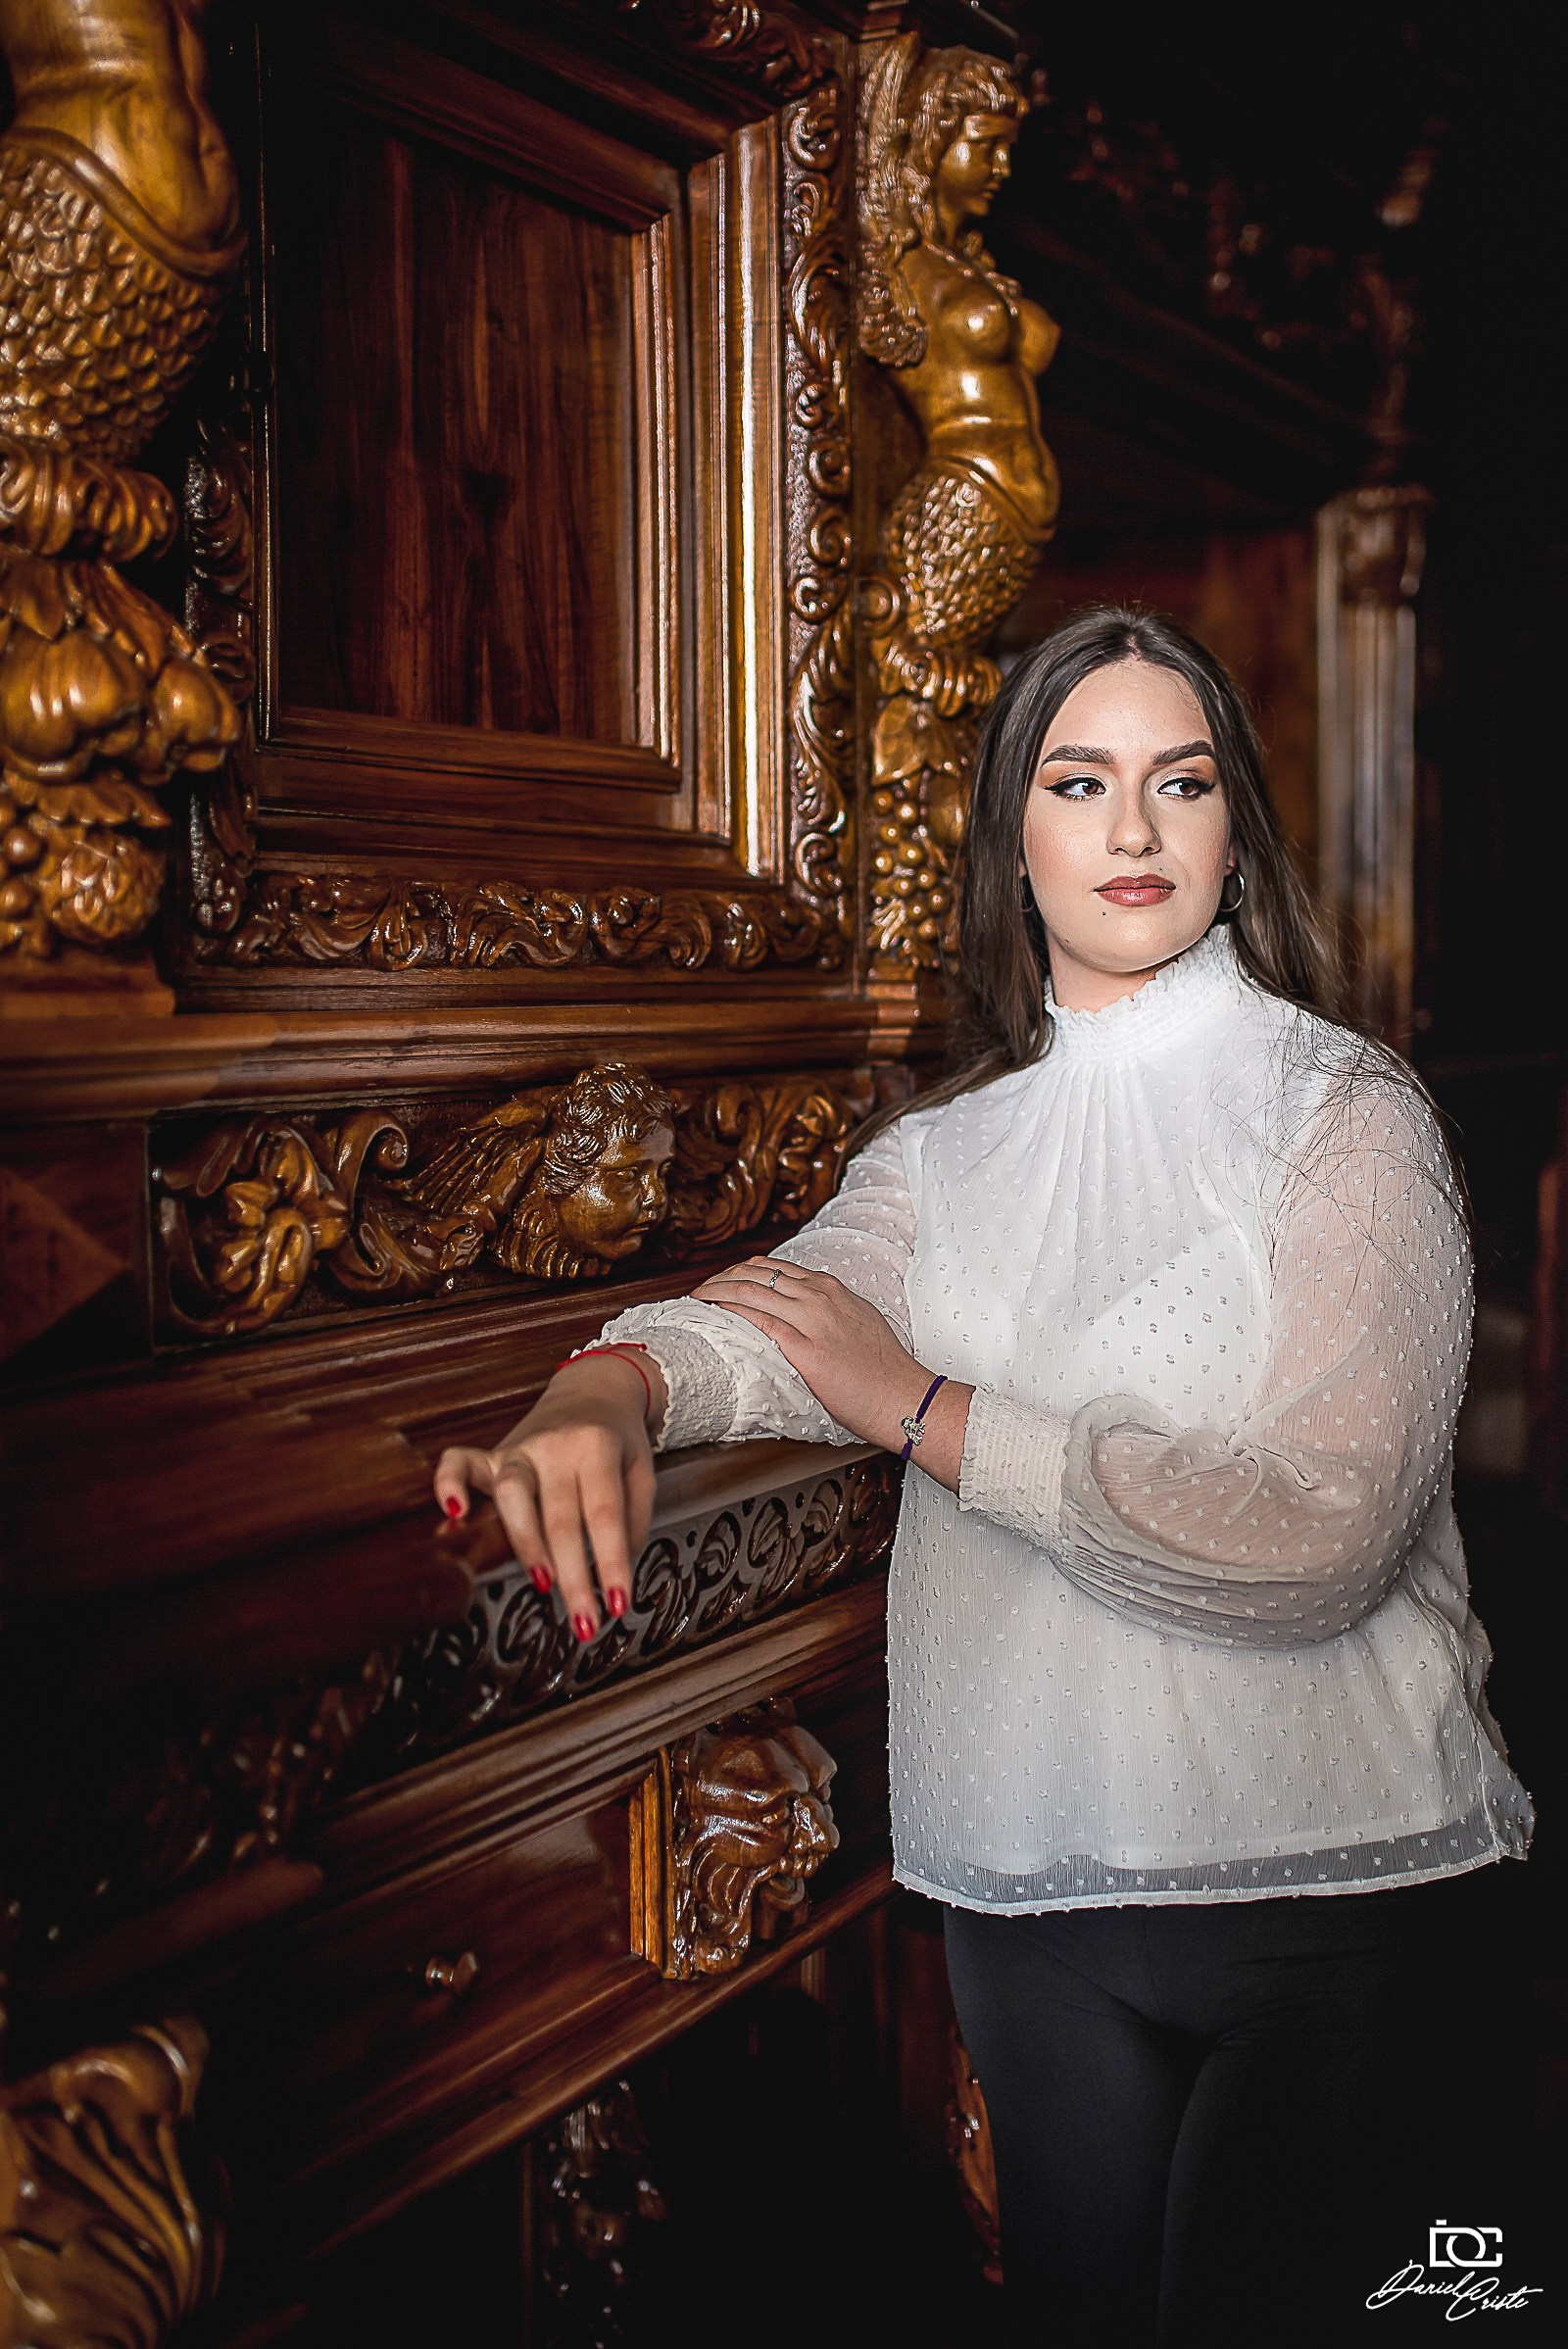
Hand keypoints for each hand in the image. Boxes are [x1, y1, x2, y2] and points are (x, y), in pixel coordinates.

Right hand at [431, 1353, 666, 1641]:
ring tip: (543, 1585)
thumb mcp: (642, 1469)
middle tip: (585, 1622)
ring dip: (527, 1545)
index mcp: (597, 1447)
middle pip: (561, 1519)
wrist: (592, 1388)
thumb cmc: (618, 1439)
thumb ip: (633, 1517)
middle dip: (574, 1577)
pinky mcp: (492, 1453)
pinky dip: (448, 1484)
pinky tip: (452, 1513)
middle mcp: (555, 1446)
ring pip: (513, 1497)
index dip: (611, 1562)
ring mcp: (519, 1448)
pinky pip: (459, 1463)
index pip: (605, 1515)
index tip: (618, 1604)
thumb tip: (614, 1568)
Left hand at [691, 1257, 930, 1452]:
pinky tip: (713, 1314)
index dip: (740, 1272)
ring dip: (717, 1290)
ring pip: (751, 1290)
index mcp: (831, 1288)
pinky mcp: (806, 1349)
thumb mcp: (857, 1323)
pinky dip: (730, 1311)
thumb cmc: (884, 1371)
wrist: (903, 1397)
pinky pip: (759, 1320)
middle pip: (756, 1272)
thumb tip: (802, 1317)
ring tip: (697, 1300)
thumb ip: (829, 1313)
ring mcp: (813, 1320)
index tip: (722, 1282)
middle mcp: (820, 1296)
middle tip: (701, 1291)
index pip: (773, 1267)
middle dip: (721, 1277)